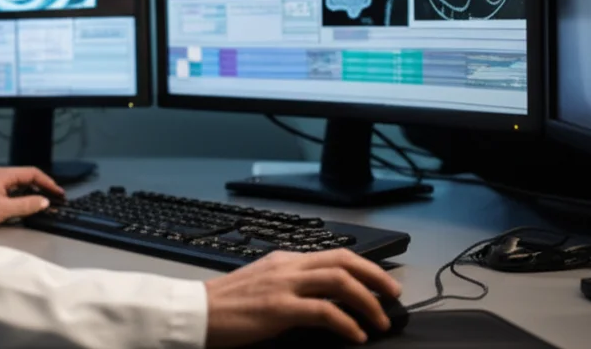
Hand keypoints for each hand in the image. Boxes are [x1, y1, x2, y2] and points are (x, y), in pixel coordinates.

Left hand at [0, 166, 65, 230]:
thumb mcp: (5, 209)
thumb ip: (27, 205)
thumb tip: (45, 201)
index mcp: (4, 174)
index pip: (32, 173)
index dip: (48, 183)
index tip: (58, 192)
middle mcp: (0, 174)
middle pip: (27, 177)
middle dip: (42, 186)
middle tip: (54, 197)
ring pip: (19, 183)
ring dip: (32, 191)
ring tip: (43, 201)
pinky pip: (11, 188)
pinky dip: (22, 194)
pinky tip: (25, 203)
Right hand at [203, 248, 401, 347]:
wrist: (196, 311)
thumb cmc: (226, 305)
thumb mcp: (263, 286)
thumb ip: (291, 287)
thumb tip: (323, 302)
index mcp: (285, 260)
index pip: (335, 255)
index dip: (365, 267)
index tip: (382, 283)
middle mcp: (288, 266)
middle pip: (344, 261)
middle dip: (376, 277)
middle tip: (394, 296)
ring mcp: (283, 285)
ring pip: (340, 282)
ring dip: (368, 301)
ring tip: (380, 320)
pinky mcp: (278, 308)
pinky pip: (324, 312)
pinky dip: (346, 323)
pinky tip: (355, 335)